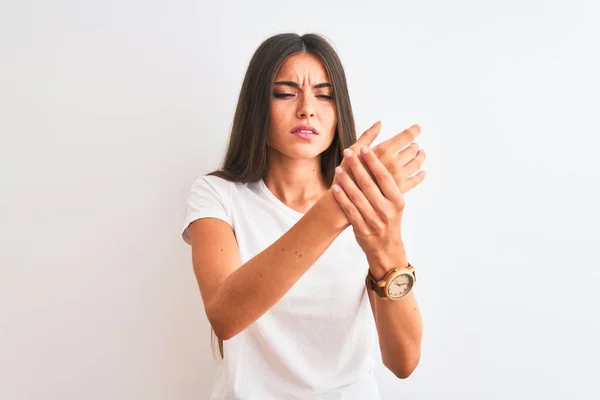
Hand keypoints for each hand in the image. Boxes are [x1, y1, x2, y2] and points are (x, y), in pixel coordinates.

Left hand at [331, 139, 425, 266]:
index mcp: (397, 201)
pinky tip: (335, 188)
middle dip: (357, 167)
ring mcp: (374, 220)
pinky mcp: (362, 228)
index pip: (385, 177)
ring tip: (338, 169)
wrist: (386, 248)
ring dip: (346, 181)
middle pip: (369, 184)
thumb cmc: (390, 221)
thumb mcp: (396, 203)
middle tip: (348, 152)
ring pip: (357, 197)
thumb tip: (391, 159)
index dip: (374, 162)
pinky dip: (342, 198)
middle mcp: (386, 210)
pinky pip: (350, 210)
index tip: (364, 148)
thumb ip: (391, 184)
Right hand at [333, 122, 424, 193]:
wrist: (345, 200)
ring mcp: (398, 178)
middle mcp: (394, 163)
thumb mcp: (353, 151)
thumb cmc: (346, 174)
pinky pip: (415, 181)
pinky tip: (422, 172)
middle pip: (412, 149)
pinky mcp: (399, 190)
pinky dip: (420, 175)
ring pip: (416, 164)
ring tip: (420, 154)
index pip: (406, 136)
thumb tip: (379, 123)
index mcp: (384, 151)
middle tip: (414, 144)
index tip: (417, 127)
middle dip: (414, 145)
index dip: (413, 130)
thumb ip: (368, 136)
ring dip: (420, 157)